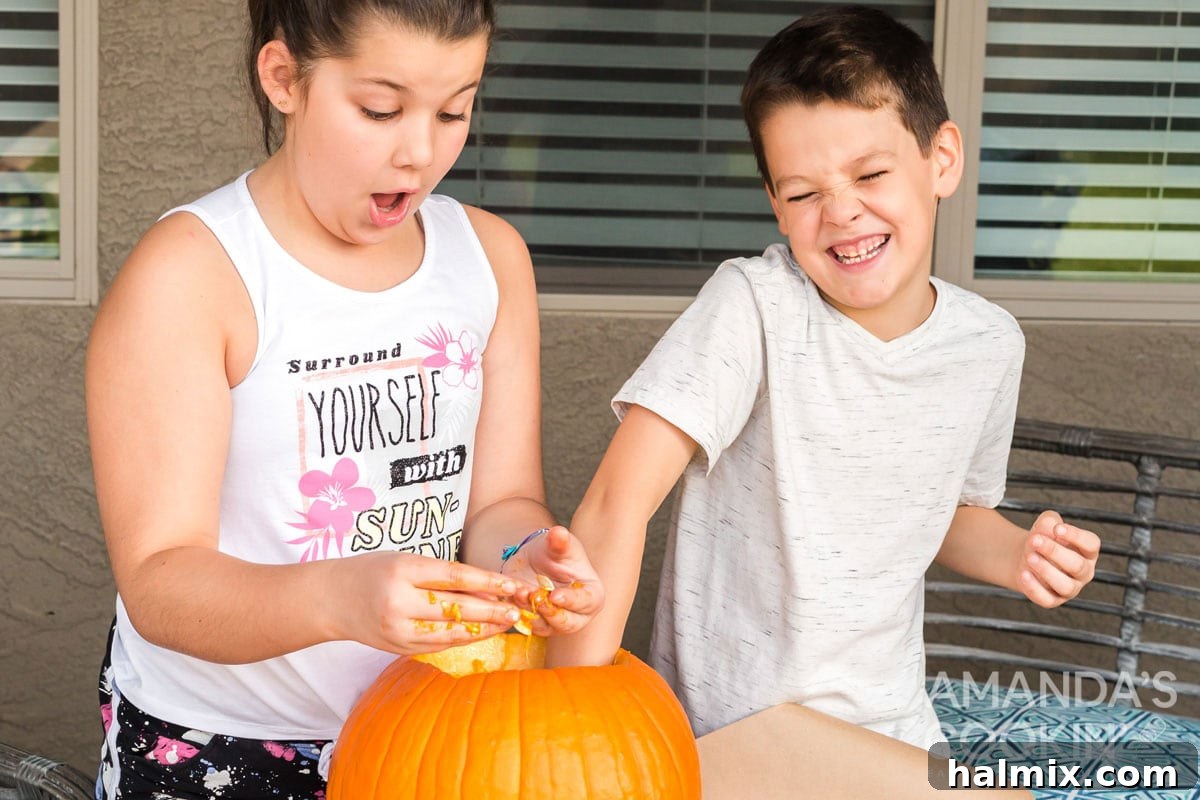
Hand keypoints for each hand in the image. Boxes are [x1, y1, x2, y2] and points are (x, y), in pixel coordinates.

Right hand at [333, 552, 523, 655]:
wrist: (330, 599)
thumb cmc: (373, 571)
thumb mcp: (407, 561)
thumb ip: (445, 576)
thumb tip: (490, 592)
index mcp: (403, 570)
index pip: (456, 577)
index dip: (489, 583)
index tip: (513, 585)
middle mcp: (399, 601)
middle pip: (457, 608)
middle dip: (492, 611)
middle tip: (518, 610)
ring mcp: (397, 629)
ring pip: (451, 633)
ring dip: (483, 630)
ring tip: (506, 623)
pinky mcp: (397, 648)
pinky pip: (438, 645)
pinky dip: (462, 639)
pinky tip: (480, 633)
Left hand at [501, 525, 604, 635]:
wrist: (533, 559)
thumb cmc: (553, 551)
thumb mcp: (557, 544)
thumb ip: (560, 542)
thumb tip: (559, 532)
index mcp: (592, 593)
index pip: (587, 601)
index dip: (571, 600)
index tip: (555, 595)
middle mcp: (579, 612)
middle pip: (570, 623)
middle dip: (551, 612)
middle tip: (535, 597)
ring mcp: (559, 621)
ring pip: (548, 626)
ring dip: (533, 612)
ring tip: (520, 592)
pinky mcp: (540, 624)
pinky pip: (530, 626)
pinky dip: (521, 614)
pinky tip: (513, 598)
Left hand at [1018, 510, 1100, 607]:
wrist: (1026, 556)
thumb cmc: (1043, 537)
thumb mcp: (1046, 524)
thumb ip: (1049, 522)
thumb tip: (1049, 528)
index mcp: (1087, 551)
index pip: (1091, 545)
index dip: (1076, 536)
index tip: (1057, 528)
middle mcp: (1083, 572)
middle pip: (1077, 566)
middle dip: (1055, 552)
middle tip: (1035, 540)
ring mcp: (1070, 588)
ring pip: (1066, 586)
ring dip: (1047, 571)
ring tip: (1030, 557)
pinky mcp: (1053, 600)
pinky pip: (1047, 600)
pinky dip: (1034, 588)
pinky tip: (1024, 574)